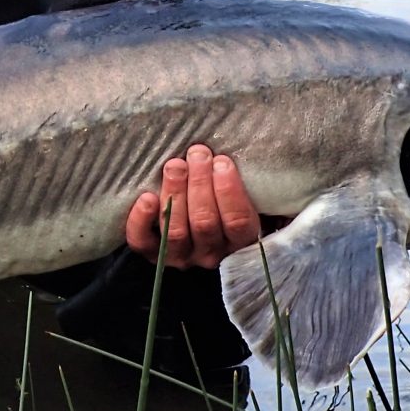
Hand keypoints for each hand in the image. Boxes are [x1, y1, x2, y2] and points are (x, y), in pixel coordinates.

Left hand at [124, 144, 258, 269]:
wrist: (200, 219)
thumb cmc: (229, 200)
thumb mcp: (254, 198)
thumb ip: (261, 188)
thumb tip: (268, 162)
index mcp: (240, 242)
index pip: (238, 222)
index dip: (229, 191)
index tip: (222, 162)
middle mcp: (211, 253)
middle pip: (204, 223)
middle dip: (200, 184)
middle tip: (197, 154)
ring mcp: (181, 256)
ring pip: (176, 231)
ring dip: (175, 194)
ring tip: (175, 165)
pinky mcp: (153, 253)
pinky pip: (143, 242)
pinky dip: (141, 220)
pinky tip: (146, 197)